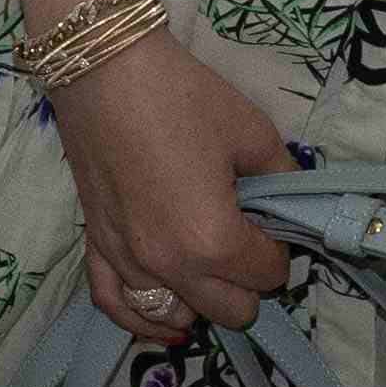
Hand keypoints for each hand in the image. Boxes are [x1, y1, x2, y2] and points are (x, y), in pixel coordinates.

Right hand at [46, 22, 299, 343]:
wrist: (104, 69)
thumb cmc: (182, 97)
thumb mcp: (252, 133)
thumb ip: (282, 178)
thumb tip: (289, 203)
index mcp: (214, 242)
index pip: (268, 274)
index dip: (279, 246)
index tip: (270, 216)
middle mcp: (170, 267)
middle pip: (231, 311)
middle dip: (247, 281)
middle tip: (245, 236)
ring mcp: (127, 262)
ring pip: (177, 316)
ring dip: (202, 298)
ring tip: (208, 263)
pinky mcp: (96, 247)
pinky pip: (117, 307)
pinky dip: (143, 317)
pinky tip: (166, 313)